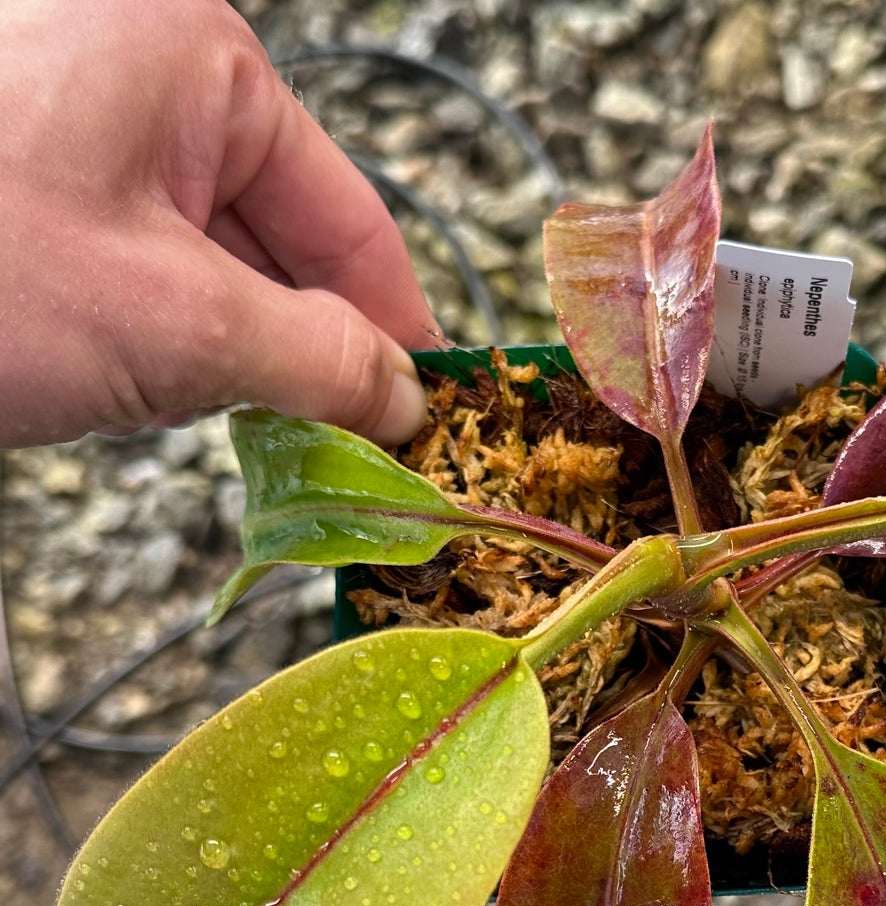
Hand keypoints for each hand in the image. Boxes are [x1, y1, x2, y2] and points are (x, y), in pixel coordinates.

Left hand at [0, 0, 436, 447]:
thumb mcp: (174, 325)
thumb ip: (318, 361)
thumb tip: (404, 396)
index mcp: (193, 58)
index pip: (348, 214)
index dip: (396, 325)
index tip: (427, 410)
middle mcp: (133, 66)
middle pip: (278, 235)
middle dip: (307, 349)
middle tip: (347, 450)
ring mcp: (64, 118)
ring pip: (202, 257)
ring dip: (226, 353)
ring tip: (238, 428)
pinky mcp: (17, 176)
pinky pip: (129, 260)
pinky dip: (154, 337)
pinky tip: (144, 390)